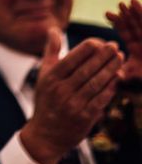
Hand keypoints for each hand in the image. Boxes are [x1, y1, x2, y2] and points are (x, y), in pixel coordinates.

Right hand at [20, 27, 122, 163]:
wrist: (46, 134)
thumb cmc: (46, 99)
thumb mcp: (44, 74)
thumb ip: (51, 51)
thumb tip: (53, 29)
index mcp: (51, 78)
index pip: (71, 59)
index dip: (86, 49)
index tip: (99, 41)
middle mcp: (61, 90)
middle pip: (86, 70)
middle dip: (102, 56)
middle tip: (115, 45)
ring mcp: (73, 104)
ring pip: (95, 83)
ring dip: (110, 69)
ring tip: (120, 58)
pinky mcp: (85, 117)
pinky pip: (101, 99)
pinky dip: (110, 87)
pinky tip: (118, 77)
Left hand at [106, 0, 141, 80]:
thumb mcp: (133, 79)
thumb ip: (120, 76)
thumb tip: (109, 73)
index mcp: (136, 49)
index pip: (125, 33)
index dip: (117, 23)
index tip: (107, 14)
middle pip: (134, 26)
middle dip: (126, 15)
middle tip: (118, 5)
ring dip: (135, 13)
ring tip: (127, 2)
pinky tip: (135, 3)